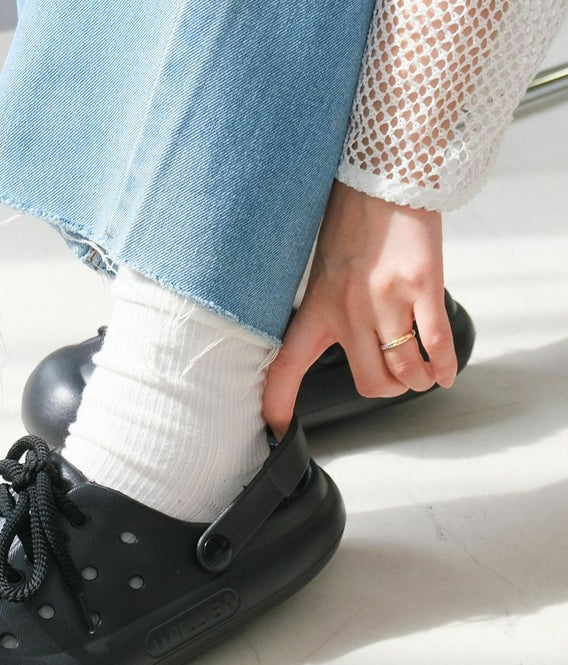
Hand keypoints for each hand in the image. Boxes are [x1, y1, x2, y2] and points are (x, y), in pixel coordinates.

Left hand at [263, 180, 457, 437]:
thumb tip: (341, 345)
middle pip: (373, 384)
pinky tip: (442, 372)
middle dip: (389, 389)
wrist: (381, 178)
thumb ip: (326, 311)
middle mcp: (350, 313)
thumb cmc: (349, 224)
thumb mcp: (320, 272)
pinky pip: (436, 346)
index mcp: (317, 309)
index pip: (284, 367)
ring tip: (420, 369)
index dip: (276, 405)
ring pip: (407, 371)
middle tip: (396, 377)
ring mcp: (387, 302)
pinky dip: (443, 367)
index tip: (275, 432)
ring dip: (418, 379)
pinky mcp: (421, 287)